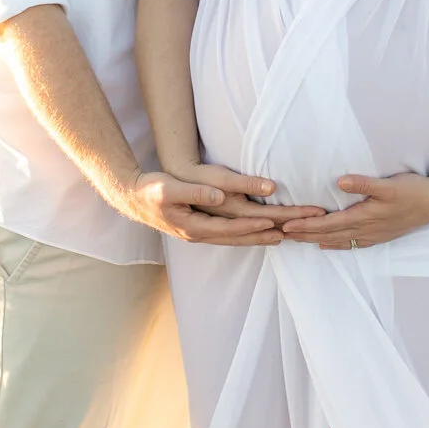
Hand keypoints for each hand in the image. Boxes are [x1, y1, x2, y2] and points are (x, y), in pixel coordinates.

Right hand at [126, 165, 324, 244]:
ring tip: (286, 236)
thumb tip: (218, 196)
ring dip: (262, 238)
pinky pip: (232, 235)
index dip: (253, 226)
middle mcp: (201, 235)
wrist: (134, 199)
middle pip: (240, 238)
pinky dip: (249, 235)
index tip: (275, 224)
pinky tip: (261, 233)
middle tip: (294, 233)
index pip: (231, 229)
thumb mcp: (168, 188)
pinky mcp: (203, 229)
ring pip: (238, 239)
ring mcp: (202, 234)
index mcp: (194, 227)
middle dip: (268, 235)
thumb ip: (194, 193)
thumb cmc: (151, 191)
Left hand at [279, 172, 428, 249]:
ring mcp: (372, 235)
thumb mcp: (390, 184)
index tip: (286, 225)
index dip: (306, 225)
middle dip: (303, 236)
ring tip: (296, 240)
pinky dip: (335, 244)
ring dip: (315, 240)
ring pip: (337, 241)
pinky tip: (327, 245)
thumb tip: (340, 180)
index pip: (327, 223)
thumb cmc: (413, 190)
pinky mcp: (379, 235)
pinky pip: (350, 244)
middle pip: (327, 235)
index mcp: (364, 217)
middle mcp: (365, 230)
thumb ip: (364, 183)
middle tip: (280, 236)